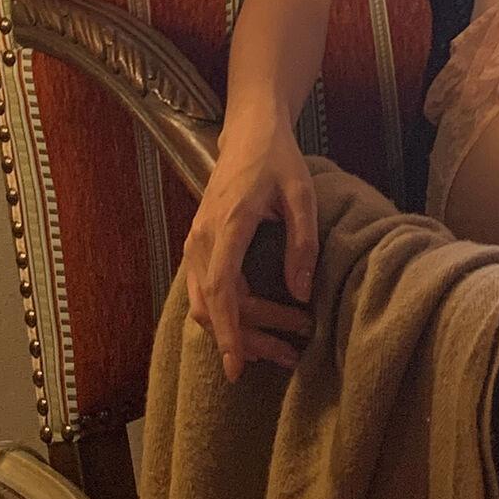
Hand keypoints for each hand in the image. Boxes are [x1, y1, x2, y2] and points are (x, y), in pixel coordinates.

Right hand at [183, 116, 317, 382]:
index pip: (223, 288)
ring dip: (236, 331)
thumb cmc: (278, 160)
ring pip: (203, 304)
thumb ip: (302, 242)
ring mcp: (195, 241)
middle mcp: (203, 237)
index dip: (230, 330)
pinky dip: (225, 316)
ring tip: (278, 350)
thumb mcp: (302, 194)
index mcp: (228, 223)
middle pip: (213, 304)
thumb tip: (300, 293)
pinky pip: (203, 291)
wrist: (248, 133)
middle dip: (247, 339)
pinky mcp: (198, 245)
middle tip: (289, 357)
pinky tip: (254, 328)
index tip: (238, 365)